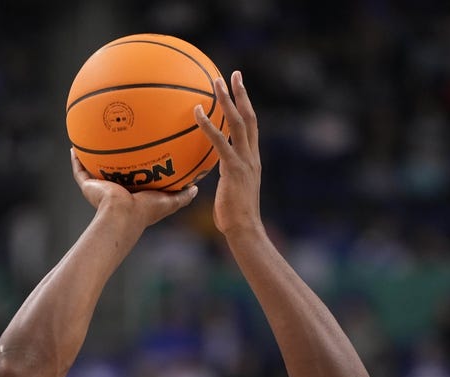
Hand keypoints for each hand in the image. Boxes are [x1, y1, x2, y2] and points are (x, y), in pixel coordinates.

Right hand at [70, 149, 198, 228]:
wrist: (123, 215)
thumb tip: (195, 189)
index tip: (140, 153)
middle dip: (114, 160)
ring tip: (89, 139)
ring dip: (91, 157)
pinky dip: (75, 160)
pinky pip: (79, 170)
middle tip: (115, 141)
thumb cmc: (146, 210)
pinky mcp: (89, 187)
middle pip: (113, 172)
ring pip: (93, 170)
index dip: (135, 167)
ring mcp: (101, 189)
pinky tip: (74, 147)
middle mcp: (116, 190)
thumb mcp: (169, 202)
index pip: (134, 178)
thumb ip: (182, 196)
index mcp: (133, 194)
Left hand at [194, 70, 263, 237]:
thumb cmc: (234, 217)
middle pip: (249, 117)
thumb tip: (210, 173)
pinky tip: (197, 111)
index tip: (241, 89)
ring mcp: (244, 161)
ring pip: (237, 123)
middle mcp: (251, 156)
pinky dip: (208, 125)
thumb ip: (223, 178)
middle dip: (241, 94)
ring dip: (227, 100)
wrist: (244, 229)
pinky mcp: (233, 168)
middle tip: (233, 74)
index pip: (251, 127)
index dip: (247, 106)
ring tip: (216, 81)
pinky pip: (220, 141)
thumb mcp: (229, 192)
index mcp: (252, 160)